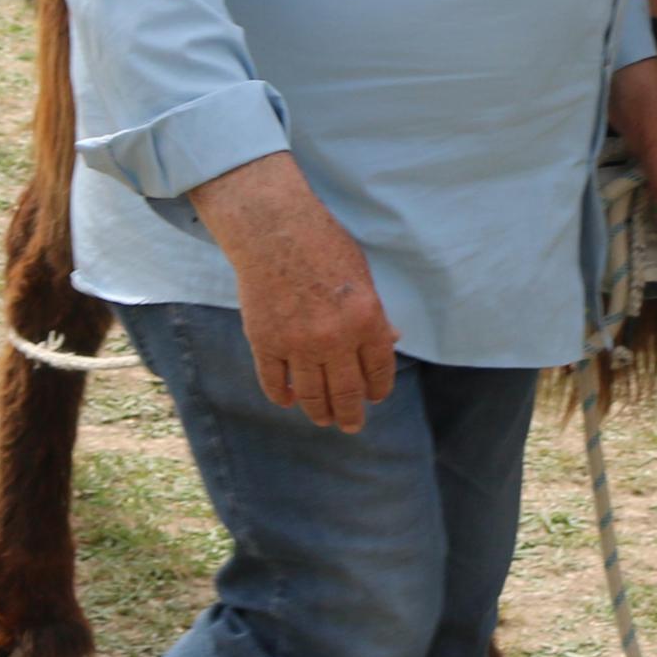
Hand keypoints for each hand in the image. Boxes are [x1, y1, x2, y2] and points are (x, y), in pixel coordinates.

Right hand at [191, 153, 401, 429]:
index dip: (378, 390)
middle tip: (351, 425)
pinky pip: (275, 383)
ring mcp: (297, 344)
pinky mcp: (265, 343)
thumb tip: (392, 341)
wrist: (274, 231)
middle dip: (351, 415)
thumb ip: (374, 315)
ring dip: (319, 412)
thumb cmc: (324, 246)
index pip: (379, 371)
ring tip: (323, 418)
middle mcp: (334, 338)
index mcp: (366, 320)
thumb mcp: (362, 277)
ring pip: (311, 395)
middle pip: (346, 393)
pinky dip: (283, 396)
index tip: (375, 398)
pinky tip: (289, 400)